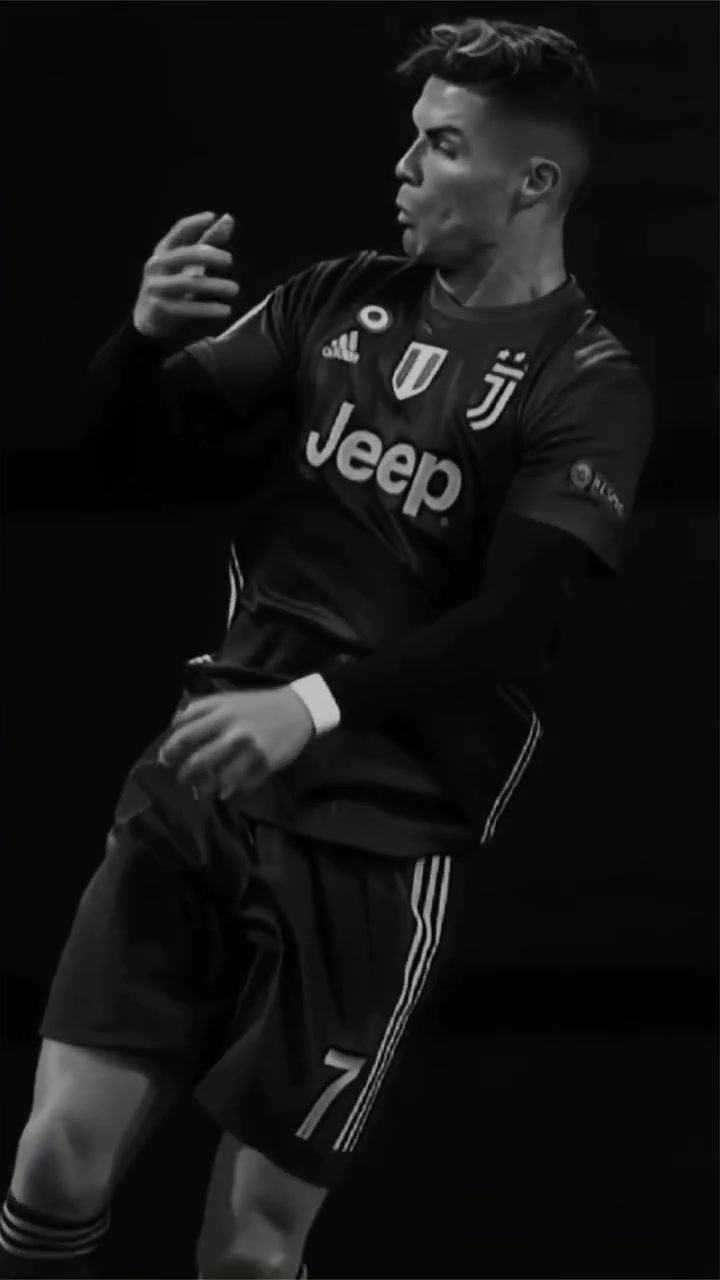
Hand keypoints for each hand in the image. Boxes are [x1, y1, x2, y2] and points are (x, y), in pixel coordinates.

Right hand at [133, 210, 239, 342]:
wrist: (149, 322)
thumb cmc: (174, 287)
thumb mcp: (189, 264)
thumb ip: (208, 243)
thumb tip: (229, 219)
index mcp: (163, 251)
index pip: (179, 231)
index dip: (195, 222)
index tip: (212, 217)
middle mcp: (157, 266)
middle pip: (184, 254)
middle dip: (209, 255)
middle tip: (230, 260)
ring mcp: (157, 287)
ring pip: (188, 283)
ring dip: (214, 285)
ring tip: (235, 290)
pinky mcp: (161, 309)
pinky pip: (188, 308)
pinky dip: (208, 309)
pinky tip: (226, 310)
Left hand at [158, 688, 315, 800]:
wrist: (297, 708)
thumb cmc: (256, 705)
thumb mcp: (226, 698)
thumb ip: (198, 709)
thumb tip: (173, 726)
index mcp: (221, 712)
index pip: (186, 734)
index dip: (171, 750)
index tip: (166, 760)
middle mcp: (233, 731)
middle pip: (199, 761)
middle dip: (186, 775)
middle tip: (183, 780)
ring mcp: (250, 750)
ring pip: (219, 779)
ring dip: (206, 790)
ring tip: (202, 792)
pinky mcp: (265, 764)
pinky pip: (242, 787)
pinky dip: (230, 795)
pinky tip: (225, 794)